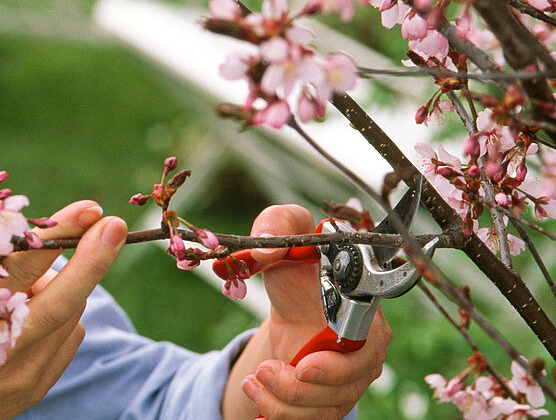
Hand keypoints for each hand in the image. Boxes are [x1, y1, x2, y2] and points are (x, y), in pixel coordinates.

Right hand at [0, 200, 126, 419]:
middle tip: (116, 225)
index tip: (90, 209)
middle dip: (95, 258)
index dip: (60, 232)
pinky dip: (60, 317)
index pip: (22, 264)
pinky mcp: (32, 389)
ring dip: (63, 286)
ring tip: (26, 282)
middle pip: (63, 297)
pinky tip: (29, 313)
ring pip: (68, 315)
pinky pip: (67, 340)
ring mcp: (20, 372)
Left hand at [222, 205, 390, 419]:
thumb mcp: (285, 232)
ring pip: (332, 407)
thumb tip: (267, 244)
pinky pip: (316, 418)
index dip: (341, 363)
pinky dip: (283, 414)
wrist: (290, 297)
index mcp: (365, 307)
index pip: (371, 345)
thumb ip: (276, 224)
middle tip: (267, 373)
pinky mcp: (332, 395)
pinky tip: (257, 395)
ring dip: (288, 404)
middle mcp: (367, 345)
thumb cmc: (297, 263)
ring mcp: (352, 375)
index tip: (304, 365)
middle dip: (306, 390)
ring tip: (254, 382)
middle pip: (352, 384)